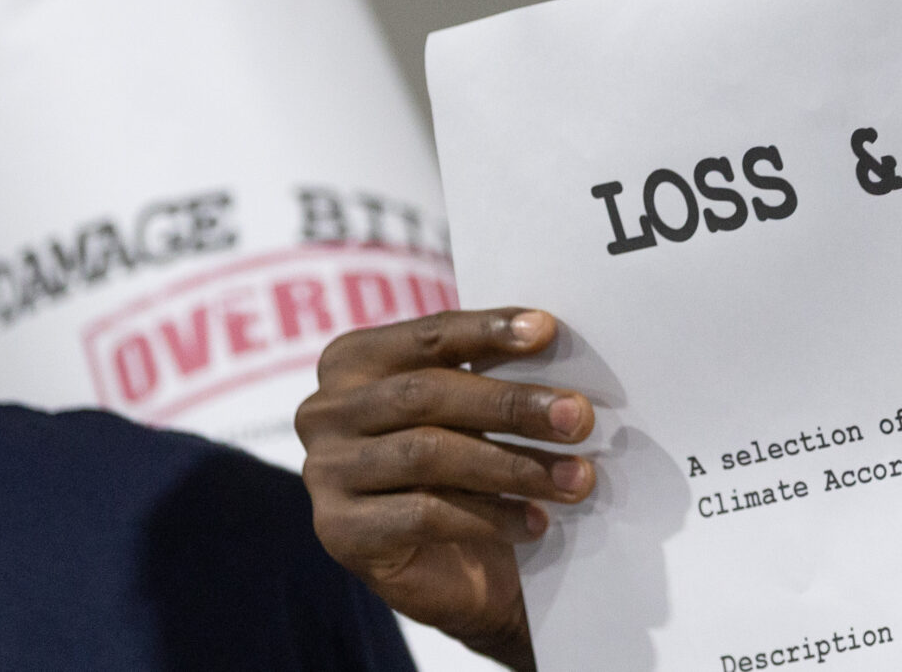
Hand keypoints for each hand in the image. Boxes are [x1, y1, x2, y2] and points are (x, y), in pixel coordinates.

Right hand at [296, 309, 595, 671]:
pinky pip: (423, 515)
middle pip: (427, 394)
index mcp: (352, 360)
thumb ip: (491, 376)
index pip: (429, 335)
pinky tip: (536, 520)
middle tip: (577, 418)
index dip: (488, 330)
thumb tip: (551, 343)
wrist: (453, 572)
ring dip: (513, 465)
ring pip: (428, 454)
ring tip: (575, 477)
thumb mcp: (474, 412)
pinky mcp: (340, 532)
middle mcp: (324, 410)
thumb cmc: (465, 469)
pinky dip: (490, 516)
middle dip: (512, 404)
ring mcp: (325, 473)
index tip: (548, 331)